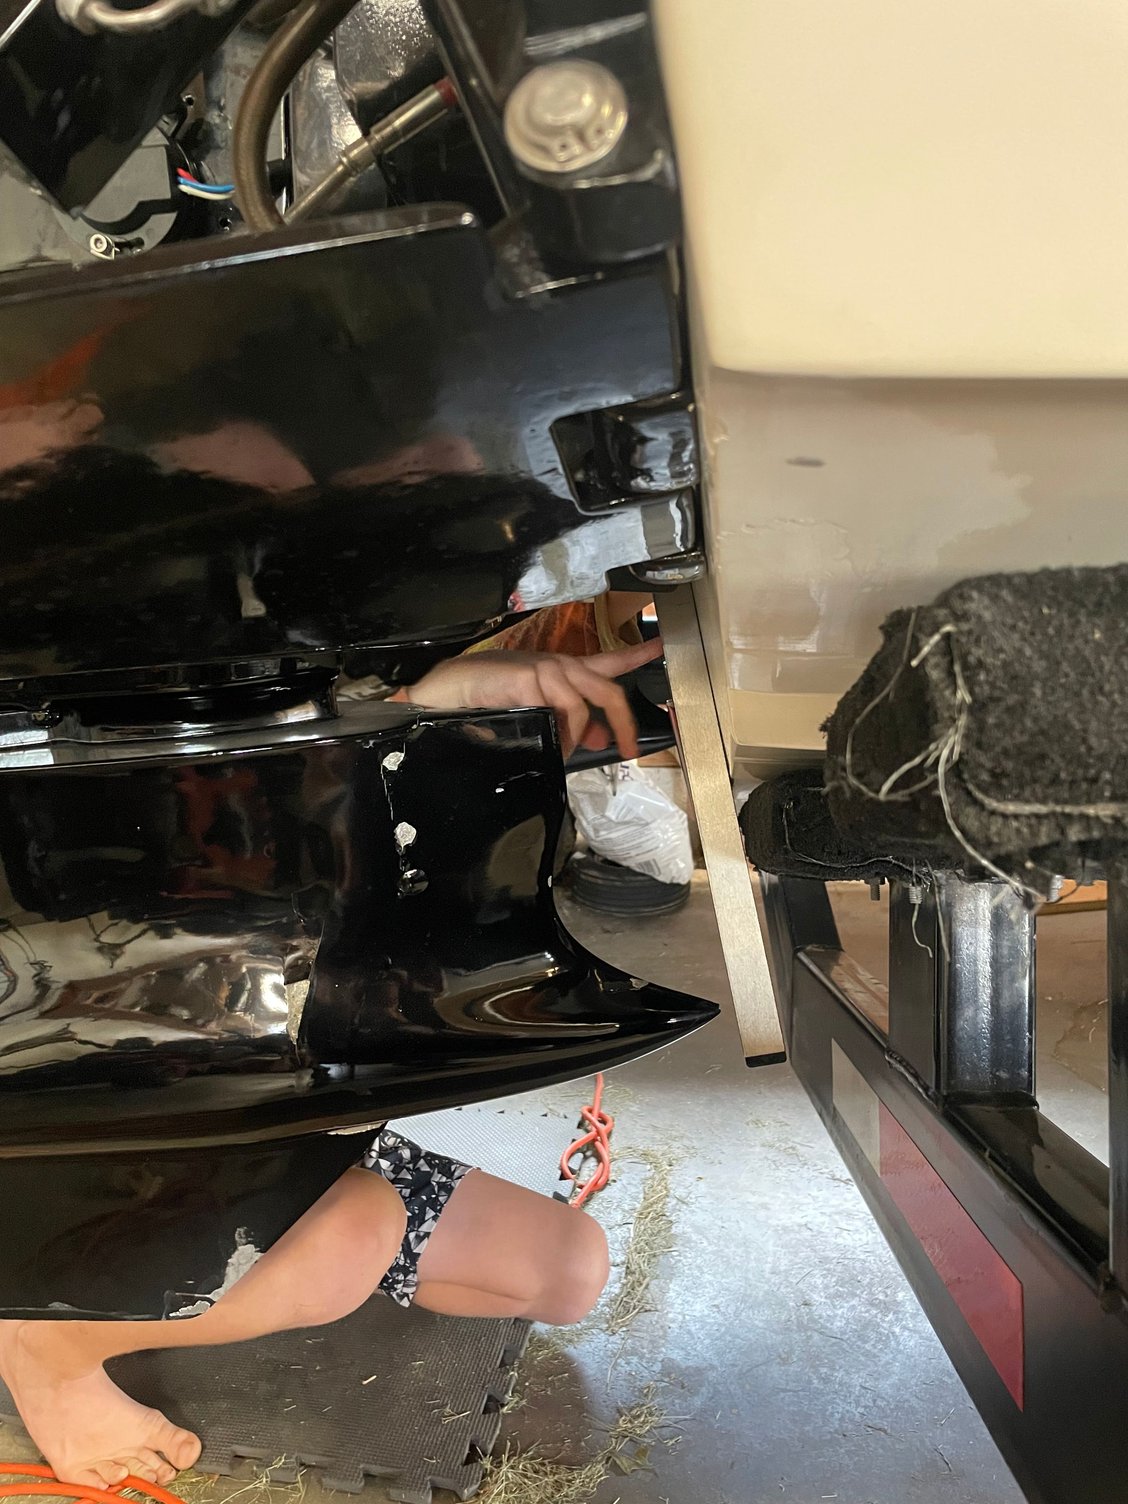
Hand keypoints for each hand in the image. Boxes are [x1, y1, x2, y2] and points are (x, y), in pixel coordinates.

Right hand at [407, 638, 663, 758]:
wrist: (448, 692)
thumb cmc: (489, 700)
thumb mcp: (537, 715)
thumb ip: (570, 725)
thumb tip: (601, 738)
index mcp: (564, 672)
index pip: (609, 660)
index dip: (639, 654)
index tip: (663, 645)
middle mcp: (560, 665)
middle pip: (609, 687)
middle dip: (623, 721)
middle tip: (626, 749)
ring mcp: (545, 669)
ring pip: (584, 703)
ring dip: (580, 735)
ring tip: (568, 753)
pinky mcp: (529, 678)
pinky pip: (560, 708)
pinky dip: (562, 731)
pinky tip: (552, 741)